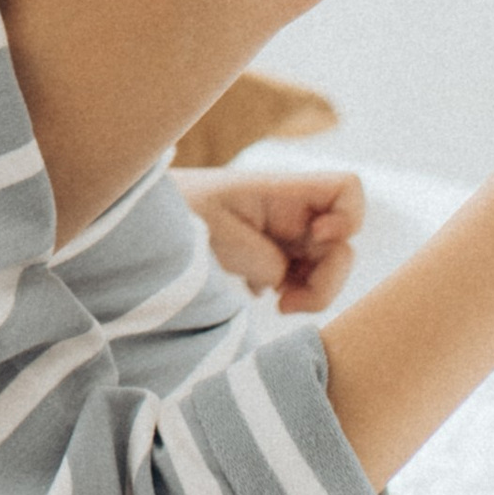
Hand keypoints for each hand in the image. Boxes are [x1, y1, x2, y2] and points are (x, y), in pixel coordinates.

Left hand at [183, 164, 361, 313]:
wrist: (145, 223)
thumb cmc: (178, 214)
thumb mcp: (219, 236)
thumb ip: (264, 260)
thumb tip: (285, 280)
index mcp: (279, 193)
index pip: (346, 189)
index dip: (349, 219)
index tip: (316, 242)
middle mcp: (290, 212)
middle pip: (343, 244)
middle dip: (326, 280)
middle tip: (286, 305)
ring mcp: (283, 235)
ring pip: (325, 266)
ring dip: (310, 292)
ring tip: (274, 303)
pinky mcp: (271, 256)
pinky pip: (302, 276)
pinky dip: (291, 293)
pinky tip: (259, 293)